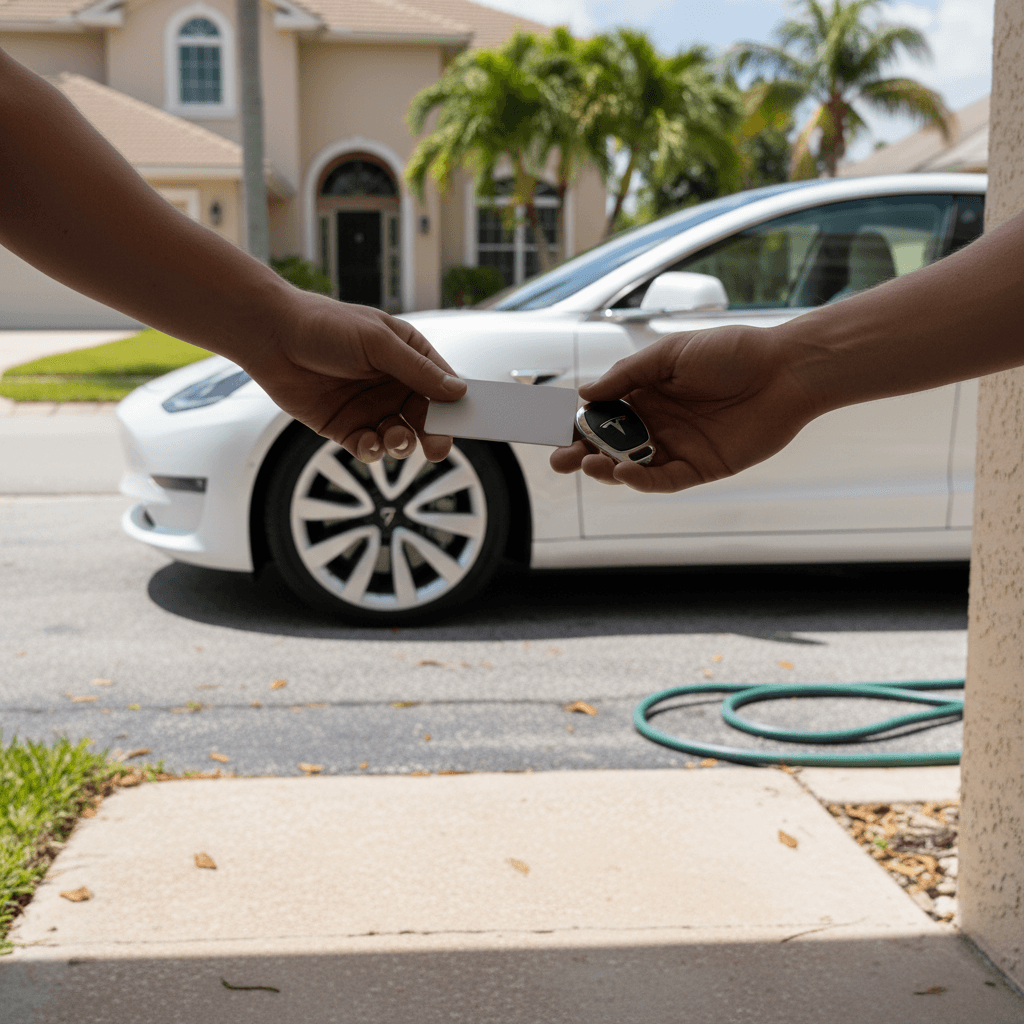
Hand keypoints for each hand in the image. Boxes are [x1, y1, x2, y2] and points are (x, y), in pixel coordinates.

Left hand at [244, 291, 465, 462]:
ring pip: (401, 437)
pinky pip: (370, 447)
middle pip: (427, 418)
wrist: (272, 337)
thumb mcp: (378, 343)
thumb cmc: (325, 327)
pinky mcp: (346, 427)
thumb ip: (417, 370)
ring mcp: (370, 407)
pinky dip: (373, 450)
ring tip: (393, 438)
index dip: (457, 406)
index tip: (468, 423)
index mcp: (408, 357)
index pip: (443, 386)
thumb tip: (457, 391)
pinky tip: (368, 443)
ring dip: (402, 443)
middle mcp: (393, 384)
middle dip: (434, 435)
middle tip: (436, 447)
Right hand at [550, 325, 818, 492]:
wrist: (785, 371)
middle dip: (581, 454)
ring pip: (631, 466)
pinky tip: (624, 472)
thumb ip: (627, 375)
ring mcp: (677, 446)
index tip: (550, 430)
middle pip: (609, 445)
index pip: (601, 413)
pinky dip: (641, 481)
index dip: (575, 423)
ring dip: (606, 469)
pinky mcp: (700, 467)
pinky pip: (663, 480)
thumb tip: (584, 394)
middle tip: (560, 462)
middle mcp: (657, 422)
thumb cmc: (732, 352)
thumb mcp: (671, 354)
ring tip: (589, 465)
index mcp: (646, 393)